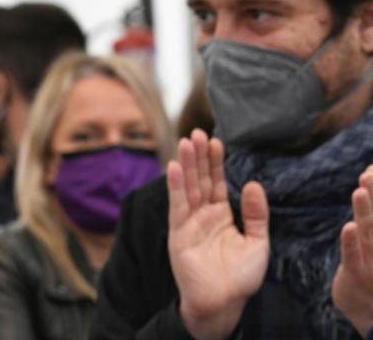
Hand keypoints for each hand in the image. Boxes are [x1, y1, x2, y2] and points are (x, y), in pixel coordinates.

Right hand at [168, 130, 268, 339]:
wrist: (223, 302)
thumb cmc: (240, 277)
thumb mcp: (258, 243)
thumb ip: (256, 215)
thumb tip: (253, 184)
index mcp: (221, 215)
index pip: (217, 182)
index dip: (216, 162)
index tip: (216, 140)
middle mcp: (202, 214)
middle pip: (200, 179)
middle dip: (199, 156)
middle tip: (197, 131)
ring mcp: (188, 222)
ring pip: (188, 187)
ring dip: (186, 164)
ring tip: (186, 141)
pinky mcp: (178, 231)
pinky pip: (177, 204)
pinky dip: (175, 185)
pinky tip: (174, 167)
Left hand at [332, 165, 372, 336]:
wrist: (366, 311)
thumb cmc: (372, 266)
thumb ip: (370, 212)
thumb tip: (369, 172)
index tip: (372, 167)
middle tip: (370, 171)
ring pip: (370, 233)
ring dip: (366, 211)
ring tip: (361, 189)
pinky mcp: (356, 276)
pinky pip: (353, 257)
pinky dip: (351, 243)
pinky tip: (348, 226)